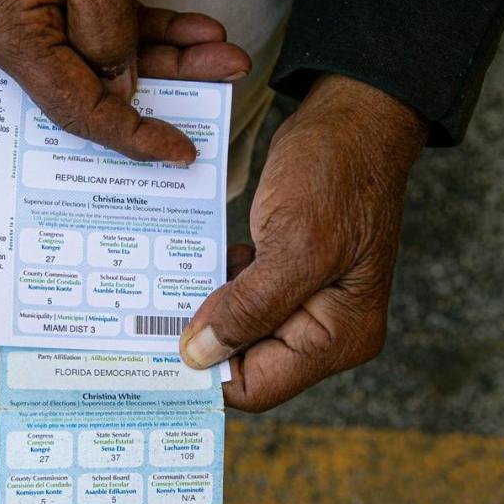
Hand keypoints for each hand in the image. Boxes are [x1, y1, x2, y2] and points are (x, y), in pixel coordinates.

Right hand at [0, 0, 250, 161]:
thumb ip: (105, 27)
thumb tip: (121, 87)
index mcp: (6, 28)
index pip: (73, 106)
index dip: (129, 136)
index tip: (177, 151)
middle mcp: (13, 30)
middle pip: (94, 86)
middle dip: (164, 90)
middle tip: (224, 82)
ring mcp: (35, 15)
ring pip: (111, 57)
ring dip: (172, 57)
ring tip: (225, 52)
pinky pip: (111, 26)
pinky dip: (156, 29)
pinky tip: (199, 30)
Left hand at [179, 74, 428, 411]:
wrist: (353, 117)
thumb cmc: (337, 174)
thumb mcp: (294, 244)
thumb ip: (248, 308)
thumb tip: (198, 357)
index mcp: (339, 337)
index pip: (259, 386)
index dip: (208, 372)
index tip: (158, 347)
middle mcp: (325, 331)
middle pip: (245, 361)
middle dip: (202, 339)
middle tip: (150, 313)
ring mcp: (307, 302)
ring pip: (238, 328)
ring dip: (204, 308)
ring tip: (167, 284)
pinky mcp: (289, 275)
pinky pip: (242, 296)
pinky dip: (217, 283)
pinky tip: (199, 262)